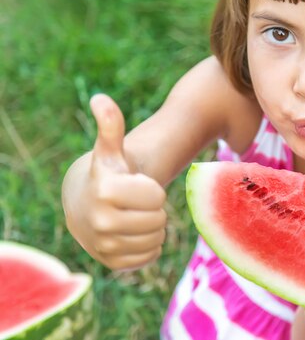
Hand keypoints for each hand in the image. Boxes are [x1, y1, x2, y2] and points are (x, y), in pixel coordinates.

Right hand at [63, 94, 166, 270]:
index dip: (152, 190)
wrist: (86, 204)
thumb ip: (111, 125)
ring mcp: (104, 246)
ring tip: (135, 216)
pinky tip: (133, 233)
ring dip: (153, 228)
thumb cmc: (109, 174)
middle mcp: (100, 222)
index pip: (158, 198)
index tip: (136, 186)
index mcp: (105, 191)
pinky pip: (150, 257)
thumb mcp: (112, 150)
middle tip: (137, 203)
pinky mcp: (111, 263)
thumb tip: (100, 99)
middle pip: (159, 220)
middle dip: (154, 210)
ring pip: (156, 240)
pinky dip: (149, 246)